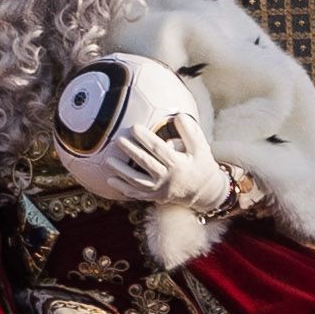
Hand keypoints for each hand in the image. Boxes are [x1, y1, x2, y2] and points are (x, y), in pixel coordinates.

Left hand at [106, 115, 229, 208]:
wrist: (206, 191)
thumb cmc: (201, 164)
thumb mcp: (200, 147)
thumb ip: (190, 132)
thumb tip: (178, 116)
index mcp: (178, 164)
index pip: (159, 149)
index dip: (146, 138)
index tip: (134, 127)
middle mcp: (168, 178)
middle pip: (145, 163)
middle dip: (131, 151)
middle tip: (118, 139)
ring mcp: (160, 190)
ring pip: (137, 181)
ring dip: (122, 171)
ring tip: (108, 160)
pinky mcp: (155, 197)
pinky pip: (137, 194)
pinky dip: (123, 189)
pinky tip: (110, 180)